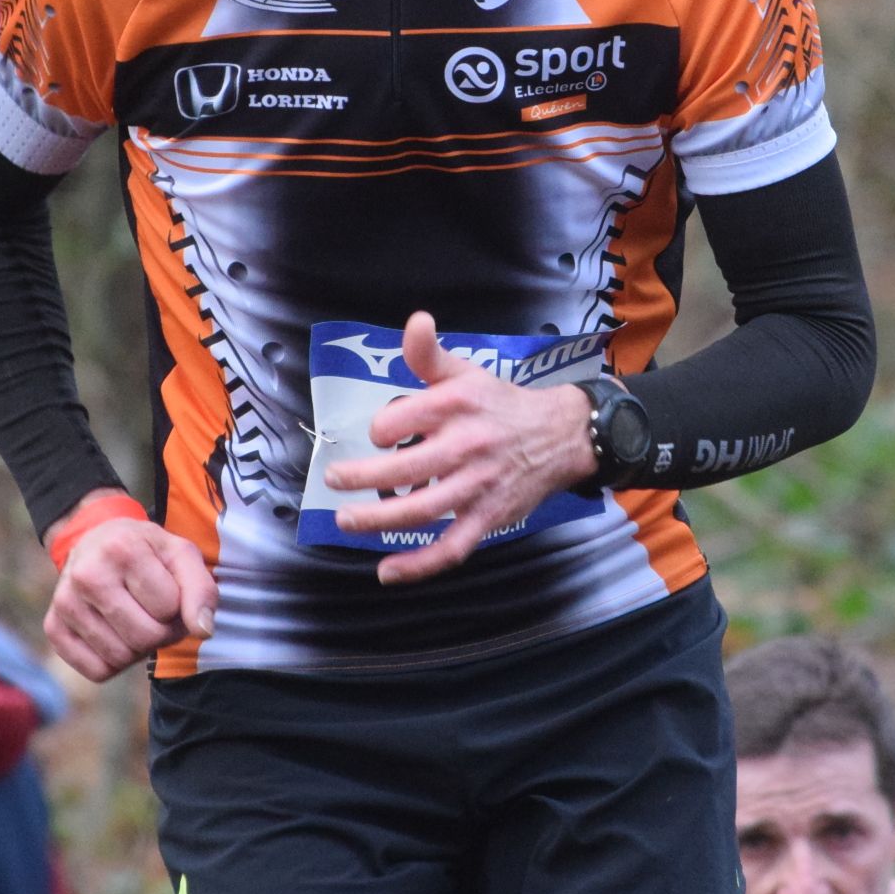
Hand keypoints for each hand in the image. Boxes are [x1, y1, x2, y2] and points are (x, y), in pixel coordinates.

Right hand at [43, 513, 216, 679]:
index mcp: (122, 549)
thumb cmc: (146, 552)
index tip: (170, 594)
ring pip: (121, 658)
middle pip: (144, 637)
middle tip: (156, 613)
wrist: (95, 541)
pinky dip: (115, 662)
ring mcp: (65, 602)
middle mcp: (87, 574)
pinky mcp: (53, 627)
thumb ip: (201, 590)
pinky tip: (114, 634)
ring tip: (135, 620)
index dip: (178, 608)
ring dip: (138, 649)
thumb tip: (203, 631)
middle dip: (161, 632)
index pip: (168, 607)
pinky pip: (97, 672)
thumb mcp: (180, 555)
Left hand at [322, 311, 599, 584]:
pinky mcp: (487, 517)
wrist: (560, 435)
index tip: (378, 435)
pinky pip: (451, 547)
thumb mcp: (466, 372)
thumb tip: (415, 321)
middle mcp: (465, 446)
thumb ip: (428, 354)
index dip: (381, 428)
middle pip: (404, 468)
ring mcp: (476, 486)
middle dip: (361, 476)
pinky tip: (388, 572)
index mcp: (456, 406)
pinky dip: (419, 565)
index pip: (400, 419)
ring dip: (378, 519)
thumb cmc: (500, 405)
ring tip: (346, 519)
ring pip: (421, 510)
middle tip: (334, 480)